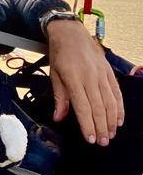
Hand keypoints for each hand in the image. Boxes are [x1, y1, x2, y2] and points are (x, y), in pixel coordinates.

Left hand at [47, 19, 123, 146]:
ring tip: (111, 134)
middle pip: (98, 107)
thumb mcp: (54, 74)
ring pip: (110, 102)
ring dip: (112, 121)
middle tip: (103, 142)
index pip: (83, 107)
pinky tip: (119, 119)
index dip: (87, 125)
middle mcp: (89, 76)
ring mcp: (101, 73)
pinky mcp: (108, 71)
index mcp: (73, 77)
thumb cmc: (60, 53)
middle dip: (101, 127)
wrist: (70, 32)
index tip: (90, 139)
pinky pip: (116, 92)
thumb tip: (59, 117)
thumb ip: (59, 97)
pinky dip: (120, 107)